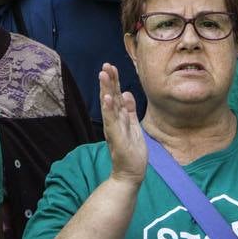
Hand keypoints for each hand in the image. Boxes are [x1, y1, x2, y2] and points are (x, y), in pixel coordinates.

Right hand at [101, 63, 145, 182]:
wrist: (130, 173)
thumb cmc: (132, 151)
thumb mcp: (134, 126)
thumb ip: (130, 110)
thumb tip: (126, 93)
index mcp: (118, 118)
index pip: (115, 96)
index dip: (113, 81)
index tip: (111, 66)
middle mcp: (113, 121)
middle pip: (110, 97)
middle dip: (108, 81)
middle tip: (105, 65)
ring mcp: (113, 129)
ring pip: (109, 106)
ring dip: (106, 90)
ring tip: (103, 75)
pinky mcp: (116, 138)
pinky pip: (112, 122)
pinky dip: (109, 110)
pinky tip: (107, 98)